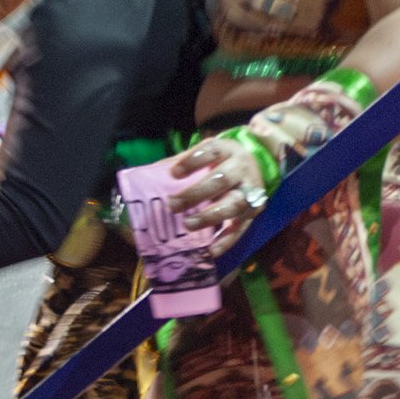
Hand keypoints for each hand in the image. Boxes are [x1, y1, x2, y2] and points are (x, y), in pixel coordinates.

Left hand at [165, 137, 269, 252]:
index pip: (211, 151)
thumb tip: (144, 180)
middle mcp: (242, 167)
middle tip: (172, 205)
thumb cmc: (219, 161)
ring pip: (234, 204)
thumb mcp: (203, 154)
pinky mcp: (255, 210)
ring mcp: (251, 189)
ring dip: (210, 217)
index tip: (173, 173)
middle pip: (221, 179)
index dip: (192, 162)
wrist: (255, 163)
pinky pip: (242, 226)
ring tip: (188, 225)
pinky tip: (210, 250)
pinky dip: (226, 240)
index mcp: (226, 149)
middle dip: (196, 194)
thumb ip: (179, 164)